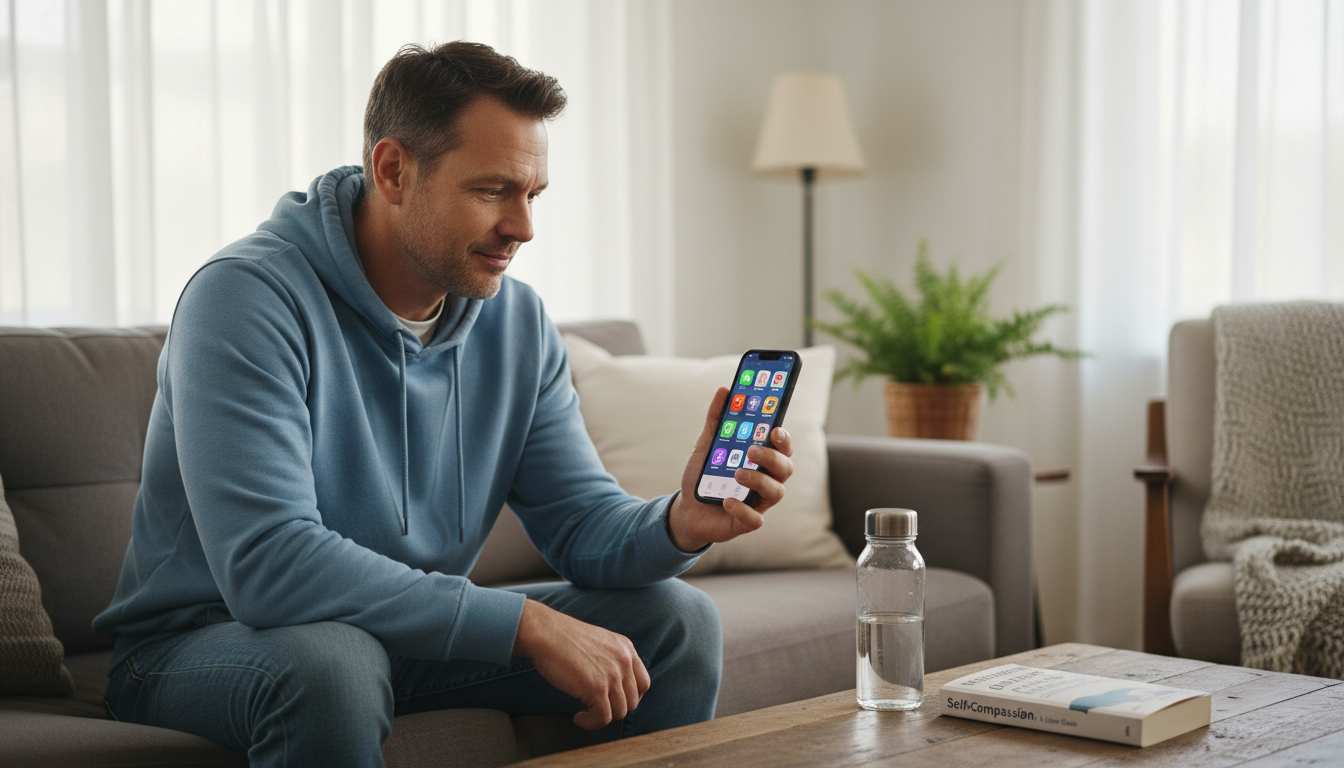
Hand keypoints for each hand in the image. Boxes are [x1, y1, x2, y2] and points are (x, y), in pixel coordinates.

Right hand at [513, 599, 650, 730]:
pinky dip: (591, 723)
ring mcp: (612, 675)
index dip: (631, 698)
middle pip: (633, 701)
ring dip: (601, 717)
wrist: (545, 633)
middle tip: (596, 709)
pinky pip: (603, 718)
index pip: (644, 683)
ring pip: (619, 712)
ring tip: (585, 713)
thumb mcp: (599, 642)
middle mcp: (624, 661)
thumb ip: (612, 659)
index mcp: (626, 648)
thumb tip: (614, 685)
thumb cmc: (563, 638)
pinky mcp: (597, 688)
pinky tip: (578, 717)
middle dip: (614, 709)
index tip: (614, 702)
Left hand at [668, 386, 795, 550]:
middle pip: (786, 468)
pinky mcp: (747, 522)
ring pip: (776, 492)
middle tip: (752, 450)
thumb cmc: (705, 475)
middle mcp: (767, 480)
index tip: (774, 429)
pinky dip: (743, 509)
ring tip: (737, 472)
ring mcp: (759, 502)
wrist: (687, 510)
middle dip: (772, 457)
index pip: (783, 446)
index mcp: (762, 459)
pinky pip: (755, 519)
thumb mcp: (707, 445)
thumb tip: (724, 390)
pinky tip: (728, 500)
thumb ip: (717, 419)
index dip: (784, 438)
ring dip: (759, 480)